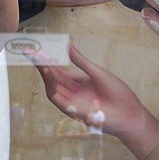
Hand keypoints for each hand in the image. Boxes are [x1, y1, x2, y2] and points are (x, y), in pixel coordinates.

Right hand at [31, 45, 158, 159]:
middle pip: (52, 77)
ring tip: (39, 60)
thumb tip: (68, 46)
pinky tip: (49, 73)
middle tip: (29, 51)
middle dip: (41, 64)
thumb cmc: (118, 94)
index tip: (37, 49)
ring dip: (44, 74)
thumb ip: (81, 62)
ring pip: (52, 87)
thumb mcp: (98, 73)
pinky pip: (57, 98)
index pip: (59, 70)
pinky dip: (51, 85)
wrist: (129, 114)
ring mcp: (72, 102)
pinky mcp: (73, 111)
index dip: (48, 60)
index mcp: (78, 83)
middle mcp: (72, 92)